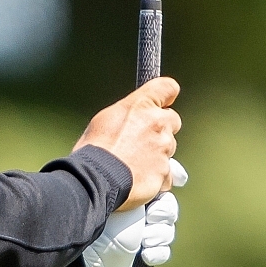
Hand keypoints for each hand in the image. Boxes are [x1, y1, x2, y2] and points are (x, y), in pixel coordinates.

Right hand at [73, 77, 181, 209]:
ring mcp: (164, 149)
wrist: (95, 179)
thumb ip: (127, 116)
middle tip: (141, 140)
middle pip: (171, 121)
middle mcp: (158, 124)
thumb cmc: (94, 149)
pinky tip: (137, 179)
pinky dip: (156, 178)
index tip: (162, 103)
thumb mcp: (104, 120)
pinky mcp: (165, 173)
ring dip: (156, 155)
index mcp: (140, 106)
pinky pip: (166, 175)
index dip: (166, 96)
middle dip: (160, 129)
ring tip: (133, 164)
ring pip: (168, 150)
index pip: (168, 87)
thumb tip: (132, 121)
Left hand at [83, 166, 185, 266]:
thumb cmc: (106, 214)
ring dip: (160, 233)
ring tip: (145, 238)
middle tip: (151, 216)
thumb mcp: (127, 190)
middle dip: (164, 211)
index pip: (159, 181)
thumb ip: (147, 175)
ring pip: (167, 229)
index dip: (169, 180)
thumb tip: (172, 171)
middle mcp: (134, 209)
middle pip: (168, 206)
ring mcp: (138, 231)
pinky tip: (146, 253)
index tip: (178, 179)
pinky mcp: (140, 254)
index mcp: (129, 189)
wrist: (89, 254)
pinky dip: (157, 252)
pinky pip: (163, 251)